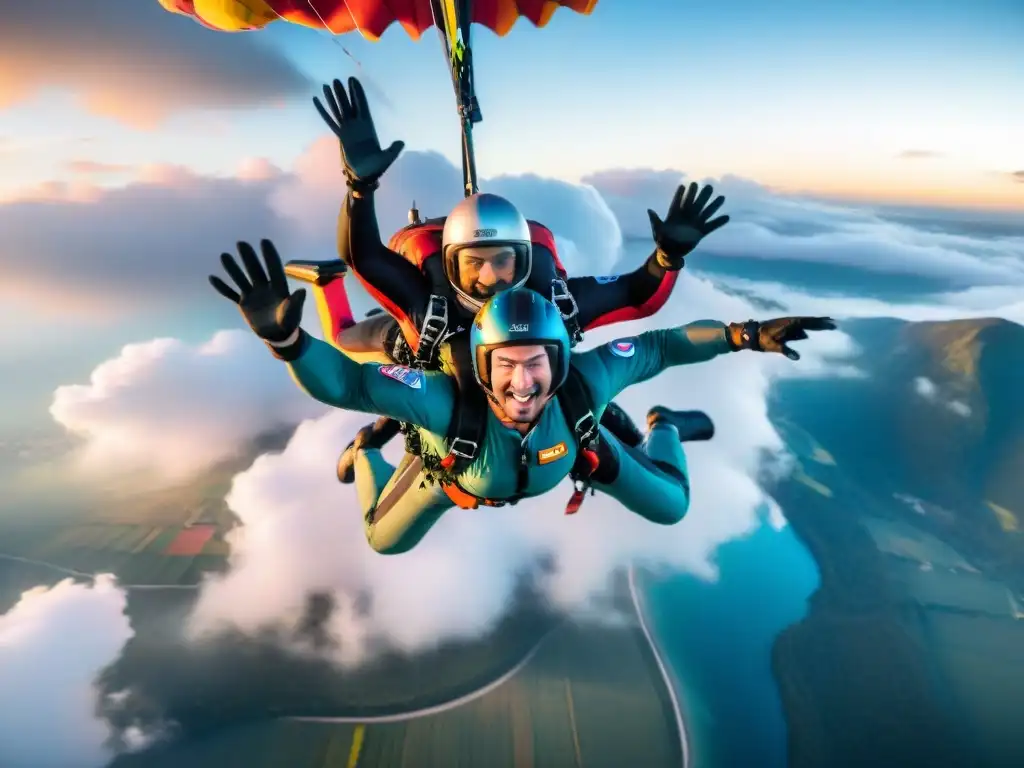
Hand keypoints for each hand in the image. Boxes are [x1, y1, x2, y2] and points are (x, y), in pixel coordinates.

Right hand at [208, 240, 306, 354]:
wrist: (277, 335)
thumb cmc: (288, 323)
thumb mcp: (293, 314)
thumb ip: (296, 303)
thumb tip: (301, 291)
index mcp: (278, 287)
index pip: (273, 268)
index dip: (270, 255)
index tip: (265, 241)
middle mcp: (264, 287)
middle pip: (255, 269)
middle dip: (249, 257)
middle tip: (241, 243)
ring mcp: (253, 294)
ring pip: (241, 278)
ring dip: (233, 268)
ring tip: (224, 255)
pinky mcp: (244, 303)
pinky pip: (231, 293)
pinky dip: (222, 287)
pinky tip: (212, 277)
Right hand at [313, 77, 403, 188]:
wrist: (366, 174)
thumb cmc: (377, 167)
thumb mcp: (387, 158)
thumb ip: (393, 150)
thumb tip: (401, 142)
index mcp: (368, 127)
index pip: (361, 105)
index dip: (357, 93)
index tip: (352, 80)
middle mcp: (357, 125)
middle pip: (349, 105)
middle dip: (343, 92)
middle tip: (336, 79)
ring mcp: (348, 130)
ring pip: (339, 110)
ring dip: (333, 99)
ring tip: (326, 85)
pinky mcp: (341, 136)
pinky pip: (330, 121)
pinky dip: (323, 112)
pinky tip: (317, 101)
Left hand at [647, 182, 729, 269]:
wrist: (669, 252)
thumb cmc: (661, 241)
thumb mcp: (657, 231)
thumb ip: (655, 221)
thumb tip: (650, 210)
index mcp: (675, 215)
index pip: (678, 202)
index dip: (681, 194)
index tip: (684, 186)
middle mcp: (686, 217)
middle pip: (695, 204)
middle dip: (701, 195)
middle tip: (709, 186)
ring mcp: (694, 224)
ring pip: (705, 212)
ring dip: (713, 206)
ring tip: (722, 197)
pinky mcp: (700, 233)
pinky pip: (711, 226)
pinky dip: (718, 222)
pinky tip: (727, 217)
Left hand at [730, 317, 836, 359]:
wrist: (748, 334)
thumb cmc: (760, 340)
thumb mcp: (774, 346)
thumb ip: (786, 351)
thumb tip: (798, 358)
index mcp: (789, 324)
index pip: (809, 322)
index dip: (820, 323)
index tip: (831, 322)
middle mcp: (789, 322)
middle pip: (808, 322)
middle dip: (821, 323)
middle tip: (834, 323)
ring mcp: (785, 325)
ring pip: (803, 324)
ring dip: (813, 325)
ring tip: (825, 324)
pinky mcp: (781, 330)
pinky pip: (795, 329)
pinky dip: (803, 330)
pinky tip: (807, 334)